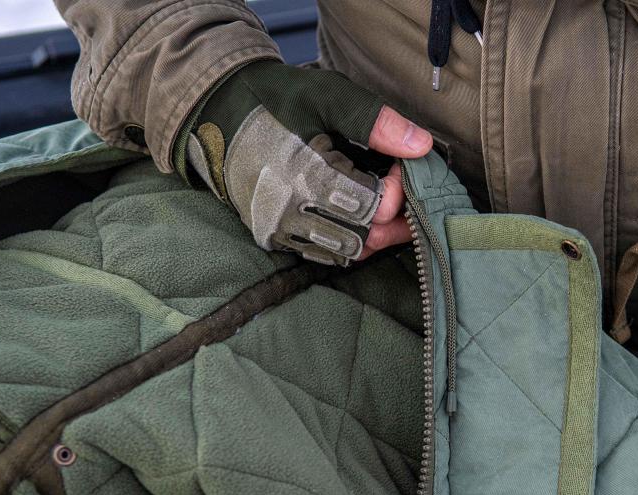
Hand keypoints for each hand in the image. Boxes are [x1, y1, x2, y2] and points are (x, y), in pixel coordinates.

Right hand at [180, 61, 431, 264]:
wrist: (216, 111)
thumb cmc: (278, 99)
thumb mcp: (329, 96)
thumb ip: (376, 121)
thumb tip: (422, 147)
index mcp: (306, 176)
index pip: (373, 207)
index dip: (398, 191)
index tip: (399, 168)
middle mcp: (289, 212)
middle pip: (363, 238)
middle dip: (390, 218)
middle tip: (400, 191)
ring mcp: (278, 229)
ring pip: (344, 253)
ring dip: (371, 233)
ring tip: (380, 204)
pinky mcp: (271, 237)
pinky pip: (322, 254)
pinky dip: (346, 240)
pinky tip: (354, 217)